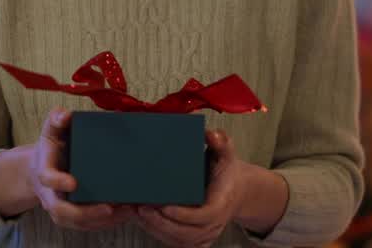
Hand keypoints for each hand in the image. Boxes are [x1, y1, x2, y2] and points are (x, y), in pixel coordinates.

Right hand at [27, 107, 133, 231]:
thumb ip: (56, 119)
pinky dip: (107, 222)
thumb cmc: (52, 147)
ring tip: (126, 212)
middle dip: (86, 213)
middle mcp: (51, 195)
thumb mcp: (51, 130)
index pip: (47, 179)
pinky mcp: (74, 215)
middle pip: (62, 211)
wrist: (43, 167)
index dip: (58, 182)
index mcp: (45, 171)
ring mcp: (62, 208)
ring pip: (78, 222)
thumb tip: (65, 115)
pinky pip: (88, 224)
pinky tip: (126, 214)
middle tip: (109, 208)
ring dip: (102, 220)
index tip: (73, 182)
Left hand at [136, 129, 244, 247]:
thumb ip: (221, 142)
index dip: (183, 215)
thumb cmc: (226, 172)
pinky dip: (157, 233)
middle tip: (141, 208)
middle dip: (161, 223)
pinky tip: (142, 220)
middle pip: (186, 233)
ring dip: (154, 229)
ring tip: (135, 212)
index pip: (203, 216)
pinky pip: (175, 243)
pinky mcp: (195, 240)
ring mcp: (205, 235)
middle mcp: (214, 224)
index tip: (164, 206)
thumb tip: (211, 134)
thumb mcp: (226, 154)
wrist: (235, 191)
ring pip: (178, 240)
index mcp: (221, 204)